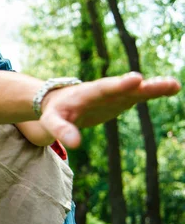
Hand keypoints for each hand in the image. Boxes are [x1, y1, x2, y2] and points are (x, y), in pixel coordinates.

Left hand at [40, 72, 180, 147]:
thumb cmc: (54, 112)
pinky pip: (139, 94)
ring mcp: (114, 94)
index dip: (118, 84)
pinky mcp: (121, 99)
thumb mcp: (51, 121)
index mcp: (86, 93)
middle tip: (161, 83)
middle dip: (140, 85)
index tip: (135, 79)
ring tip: (173, 85)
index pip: (102, 88)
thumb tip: (75, 144)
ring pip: (135, 89)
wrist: (59, 102)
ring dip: (153, 87)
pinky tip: (173, 88)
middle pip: (123, 87)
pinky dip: (154, 91)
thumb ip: (61, 130)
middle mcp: (103, 90)